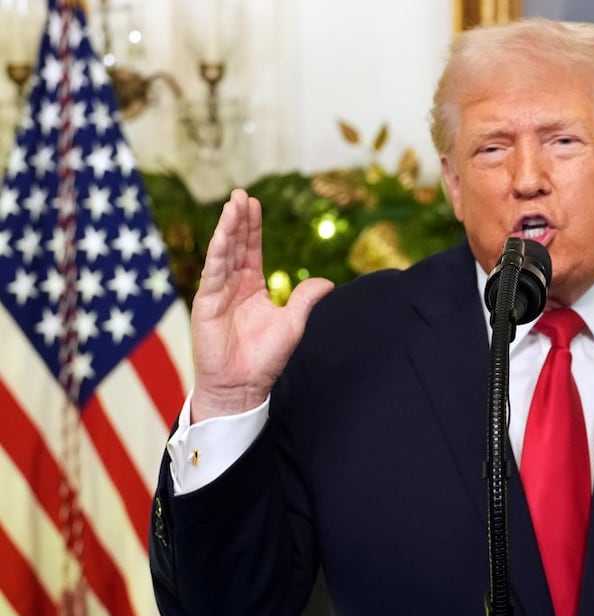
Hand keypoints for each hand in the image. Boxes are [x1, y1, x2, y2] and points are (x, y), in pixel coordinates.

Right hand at [189, 189, 333, 421]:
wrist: (243, 386)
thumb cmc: (265, 359)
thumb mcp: (293, 323)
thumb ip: (305, 299)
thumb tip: (328, 283)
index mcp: (252, 288)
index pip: (251, 250)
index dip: (253, 227)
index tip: (255, 203)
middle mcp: (233, 286)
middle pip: (236, 245)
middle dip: (238, 220)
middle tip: (241, 194)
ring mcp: (218, 293)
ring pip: (224, 253)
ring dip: (228, 228)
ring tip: (233, 203)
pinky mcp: (207, 303)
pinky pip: (213, 272)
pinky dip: (218, 251)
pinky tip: (223, 233)